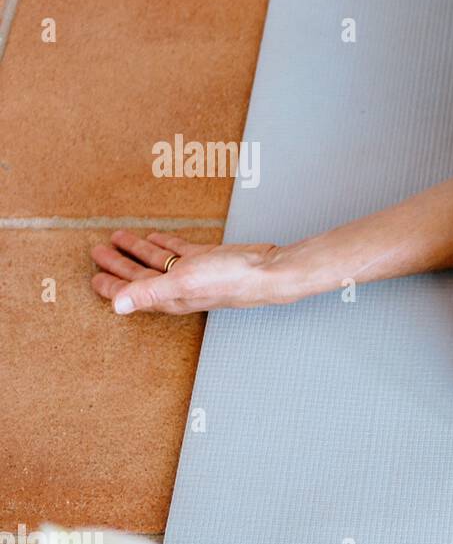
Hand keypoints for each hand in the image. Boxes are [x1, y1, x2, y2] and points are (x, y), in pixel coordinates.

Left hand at [91, 230, 282, 313]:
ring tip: (119, 238)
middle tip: (99, 252)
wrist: (267, 271)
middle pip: (140, 276)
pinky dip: (165, 244)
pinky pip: (179, 252)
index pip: (130, 293)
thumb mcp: (183, 282)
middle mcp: (179, 288)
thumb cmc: (231, 280)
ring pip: (158, 262)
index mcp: (169, 296)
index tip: (93, 277)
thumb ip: (148, 292)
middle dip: (117, 264)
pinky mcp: (207, 261)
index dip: (110, 285)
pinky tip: (158, 237)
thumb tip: (116, 306)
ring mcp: (193, 274)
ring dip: (138, 251)